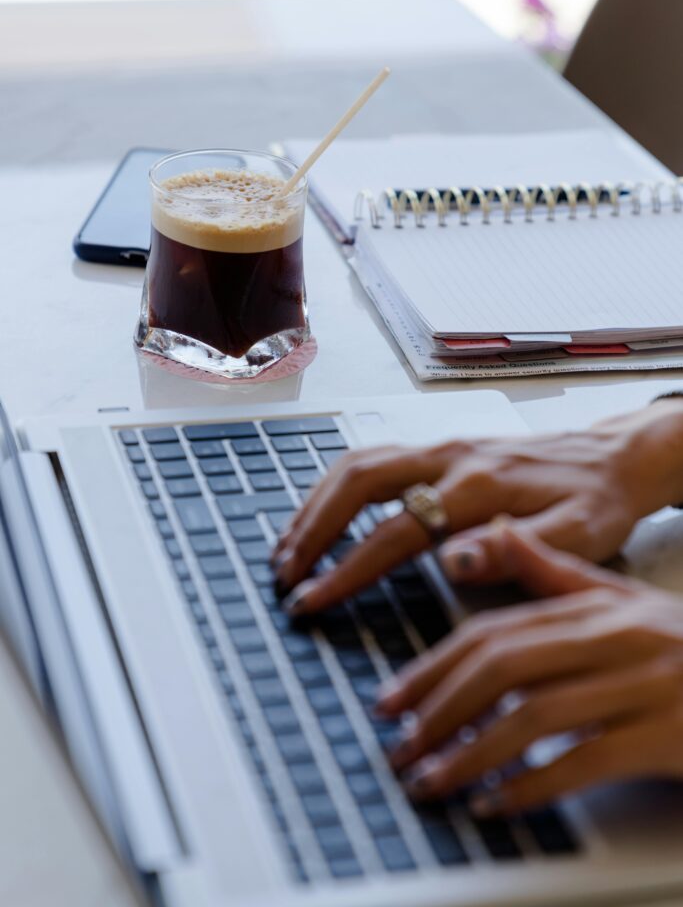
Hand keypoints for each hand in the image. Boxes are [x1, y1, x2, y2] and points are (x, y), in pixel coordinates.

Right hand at [274, 398, 682, 614]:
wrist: (612, 458)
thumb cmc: (596, 503)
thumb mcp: (578, 536)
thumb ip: (516, 550)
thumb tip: (453, 562)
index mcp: (481, 485)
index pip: (396, 531)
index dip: (348, 568)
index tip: (313, 599)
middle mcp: (452, 456)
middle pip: (360, 481)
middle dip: (313, 529)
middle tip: (285, 574)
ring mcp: (442, 447)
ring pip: (358, 463)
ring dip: (316, 504)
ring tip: (288, 548)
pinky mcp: (439, 448)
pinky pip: (372, 459)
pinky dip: (335, 487)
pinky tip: (320, 515)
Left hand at [378, 527, 682, 814]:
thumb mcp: (622, 600)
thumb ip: (553, 572)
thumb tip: (492, 534)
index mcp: (593, 607)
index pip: (493, 630)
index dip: (433, 666)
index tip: (394, 698)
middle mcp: (612, 638)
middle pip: (503, 666)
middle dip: (439, 708)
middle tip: (399, 746)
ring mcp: (641, 685)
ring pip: (535, 714)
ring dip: (471, 753)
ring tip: (432, 780)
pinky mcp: (665, 736)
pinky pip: (585, 762)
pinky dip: (533, 785)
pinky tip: (496, 804)